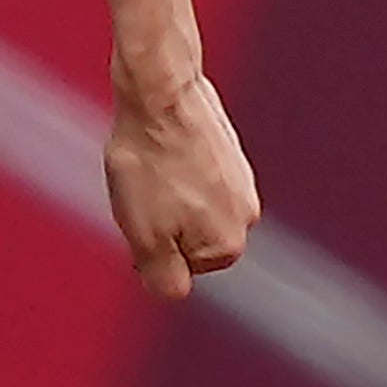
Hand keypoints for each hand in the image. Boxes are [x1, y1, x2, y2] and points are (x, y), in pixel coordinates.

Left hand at [104, 72, 259, 300]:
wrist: (160, 93)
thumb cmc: (147, 164)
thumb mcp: (144, 235)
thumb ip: (162, 277)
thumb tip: (172, 294)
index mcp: (228, 244)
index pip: (175, 268)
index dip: (145, 244)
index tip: (139, 213)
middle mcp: (247, 216)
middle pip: (183, 236)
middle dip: (157, 218)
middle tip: (139, 188)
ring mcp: (241, 180)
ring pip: (185, 202)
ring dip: (161, 189)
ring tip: (148, 164)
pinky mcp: (228, 150)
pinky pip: (189, 172)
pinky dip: (170, 164)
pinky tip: (159, 145)